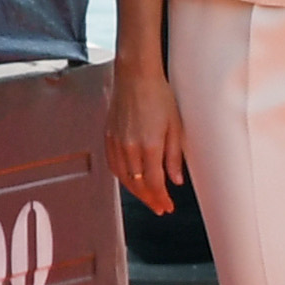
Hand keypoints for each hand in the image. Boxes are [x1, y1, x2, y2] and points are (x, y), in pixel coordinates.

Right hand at [107, 57, 185, 214]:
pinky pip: (114, 165)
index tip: (167, 206)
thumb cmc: (158, 96)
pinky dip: (122, 177)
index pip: (154, 183)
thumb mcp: (175, 126)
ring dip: (136, 192)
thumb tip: (175, 179)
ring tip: (147, 198)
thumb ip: (174, 156)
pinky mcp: (109, 137)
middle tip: (159, 208)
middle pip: (138, 184)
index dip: (161, 198)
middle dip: (149, 199)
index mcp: (149, 146)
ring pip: (124, 177)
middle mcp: (130, 148)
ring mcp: (116, 143)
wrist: (135, 76)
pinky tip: (130, 180)